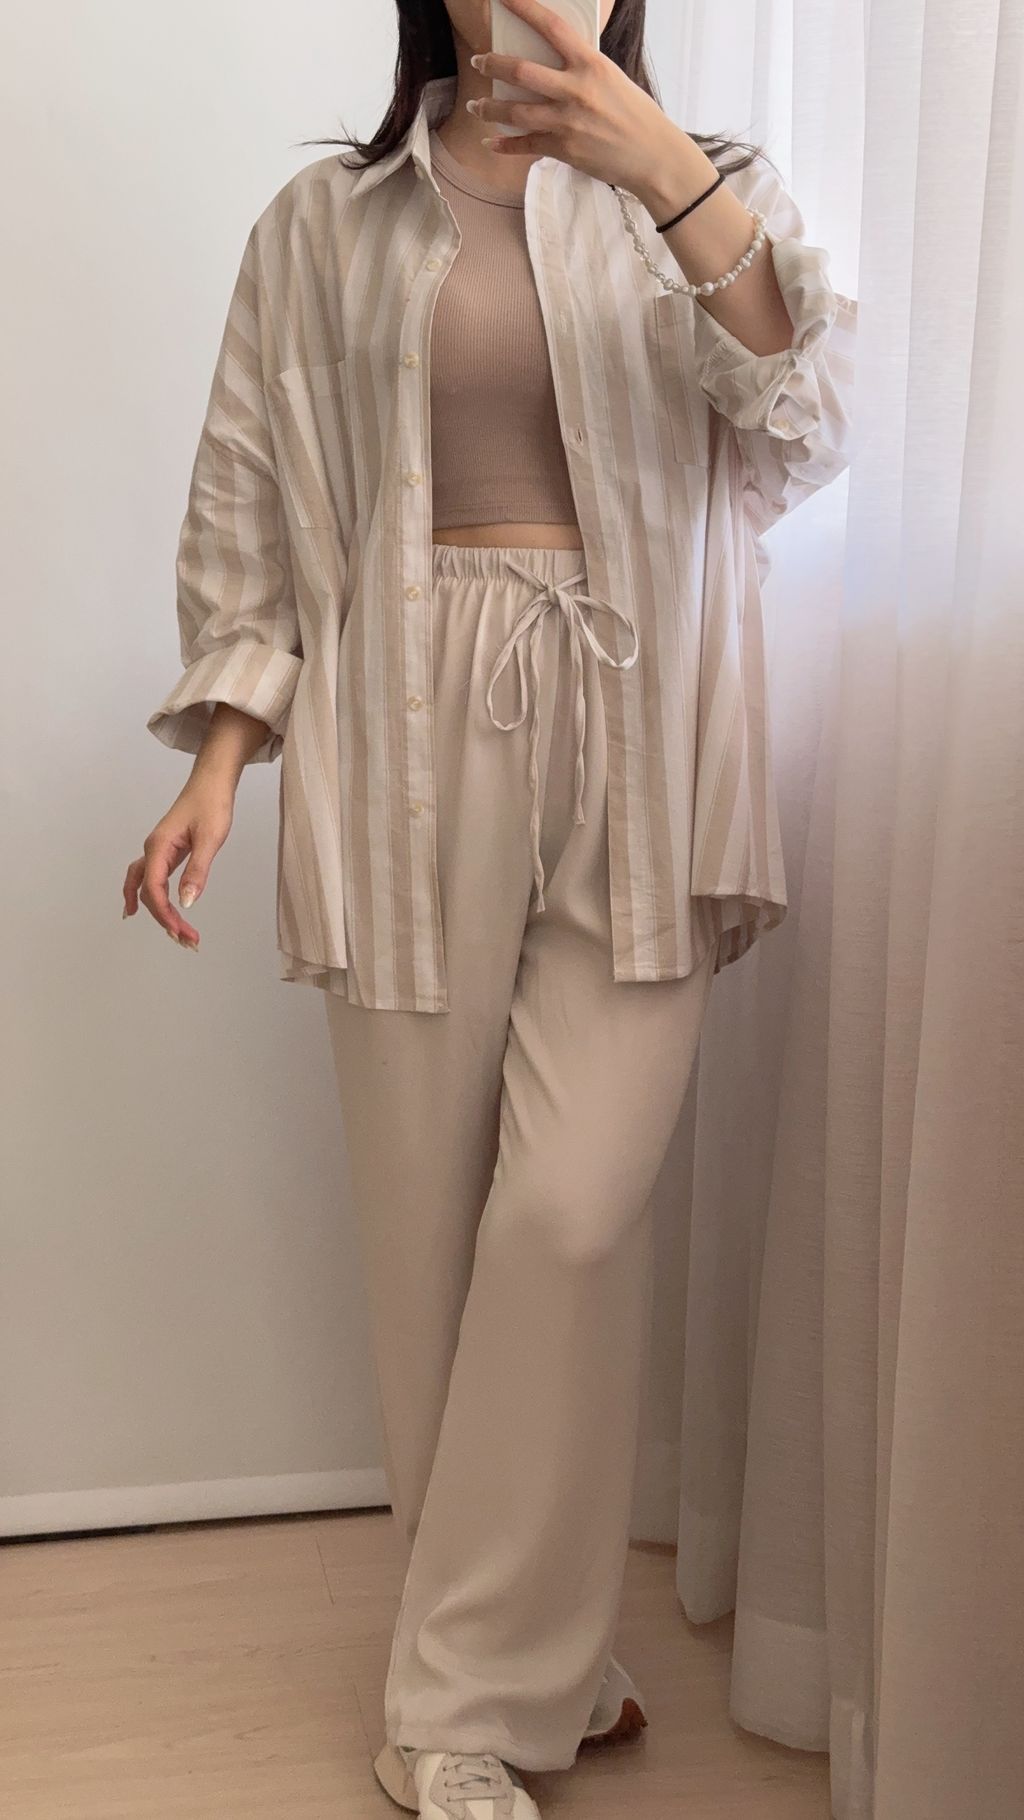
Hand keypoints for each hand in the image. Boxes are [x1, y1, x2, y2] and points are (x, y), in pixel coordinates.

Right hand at [122, 776, 234, 950]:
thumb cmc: (212, 805)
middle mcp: (153, 850)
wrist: (212, 782)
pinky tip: (151, 911)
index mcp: (159, 847)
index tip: (182, 932)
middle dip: (164, 919)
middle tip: (187, 940)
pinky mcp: (166, 851)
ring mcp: (157, 850)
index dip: (165, 914)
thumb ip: (197, 871)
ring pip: (145, 887)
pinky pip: (150, 879)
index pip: (153, 889)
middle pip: (147, 892)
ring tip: (174, 934)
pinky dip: (149, 897)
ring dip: (158, 912)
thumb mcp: (210, 839)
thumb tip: (186, 902)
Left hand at [468, 0, 687, 198]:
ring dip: (489, 108)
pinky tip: (490, 142)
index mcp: (590, 64)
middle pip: (521, 71)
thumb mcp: (612, 78)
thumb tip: (554, 62)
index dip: (524, 8)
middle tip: (478, 61)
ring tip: (476, 105)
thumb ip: (582, 69)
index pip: (551, 27)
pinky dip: (504, 145)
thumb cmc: (636, 115)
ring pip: (515, 111)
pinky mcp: (564, 149)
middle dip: (492, 64)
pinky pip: (525, 145)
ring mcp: (567, 122)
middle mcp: (575, 90)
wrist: (653, 156)